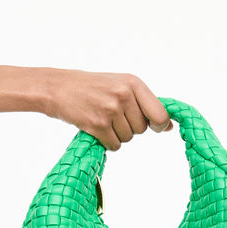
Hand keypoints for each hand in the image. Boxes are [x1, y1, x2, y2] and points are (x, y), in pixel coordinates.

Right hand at [40, 68, 172, 150]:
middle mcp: (124, 95)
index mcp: (133, 83)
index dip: (160, 125)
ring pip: (128, 138)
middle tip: (114, 116)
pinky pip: (114, 145)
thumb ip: (145, 103)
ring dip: (118, 135)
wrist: (58, 87)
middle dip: (131, 128)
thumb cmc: (92, 87)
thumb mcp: (121, 85)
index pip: (160, 113)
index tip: (155, 127)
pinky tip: (97, 128)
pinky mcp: (97, 124)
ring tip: (104, 119)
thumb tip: (168, 126)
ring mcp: (110, 110)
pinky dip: (107, 142)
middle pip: (142, 129)